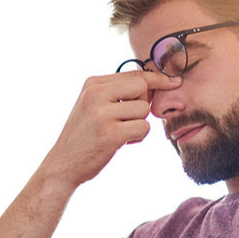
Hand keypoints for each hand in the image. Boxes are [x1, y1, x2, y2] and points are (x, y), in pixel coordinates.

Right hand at [39, 71, 181, 188]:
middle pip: (142, 87)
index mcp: (92, 84)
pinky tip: (121, 143)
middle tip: (129, 119)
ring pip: (144, 110)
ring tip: (119, 134)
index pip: (134, 74)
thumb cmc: (84, 136)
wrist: (63, 164)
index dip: (157, 78)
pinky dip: (137, 137)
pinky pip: (143, 128)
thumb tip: (154, 84)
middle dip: (143, 103)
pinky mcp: (111, 134)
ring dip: (138, 124)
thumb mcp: (92, 106)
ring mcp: (102, 114)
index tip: (175, 81)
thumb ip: (117, 92)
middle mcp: (96, 95)